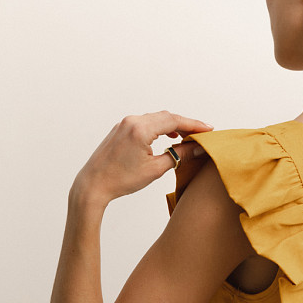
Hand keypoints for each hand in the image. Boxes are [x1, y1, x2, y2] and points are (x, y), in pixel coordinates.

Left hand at [72, 111, 212, 205]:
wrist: (93, 185)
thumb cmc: (121, 180)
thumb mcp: (155, 169)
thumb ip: (179, 155)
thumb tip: (198, 148)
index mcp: (140, 129)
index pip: (174, 121)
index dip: (194, 124)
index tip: (209, 129)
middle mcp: (132, 121)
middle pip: (166, 117)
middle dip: (186, 124)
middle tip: (202, 133)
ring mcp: (124, 123)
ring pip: (156, 118)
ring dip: (173, 125)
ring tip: (188, 136)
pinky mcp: (120, 129)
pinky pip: (146, 122)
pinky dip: (160, 127)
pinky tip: (169, 137)